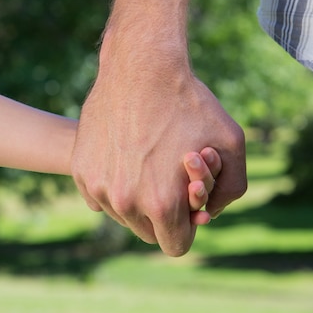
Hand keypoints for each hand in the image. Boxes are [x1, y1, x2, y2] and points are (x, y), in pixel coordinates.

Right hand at [71, 46, 245, 255]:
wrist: (141, 67)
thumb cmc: (189, 102)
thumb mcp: (231, 142)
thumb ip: (231, 189)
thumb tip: (209, 214)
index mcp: (162, 203)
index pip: (175, 245)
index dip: (187, 228)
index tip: (187, 205)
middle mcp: (125, 202)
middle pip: (147, 233)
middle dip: (162, 215)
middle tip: (168, 181)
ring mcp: (98, 186)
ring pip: (121, 215)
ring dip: (136, 200)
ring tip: (148, 162)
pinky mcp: (80, 170)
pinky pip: (99, 196)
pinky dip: (113, 185)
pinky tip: (127, 157)